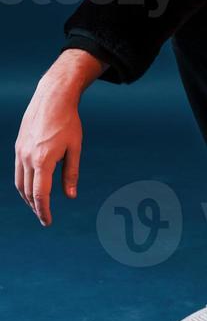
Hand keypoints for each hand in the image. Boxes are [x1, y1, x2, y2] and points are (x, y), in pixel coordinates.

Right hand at [14, 79, 82, 226]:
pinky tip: (32, 187)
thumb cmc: (68, 122)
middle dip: (36, 207)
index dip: (44, 211)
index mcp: (43, 160)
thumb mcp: (75, 148)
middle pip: (28, 192)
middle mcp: (27, 158)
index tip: (47, 222)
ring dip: (27, 198)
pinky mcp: (18, 146)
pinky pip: (18, 172)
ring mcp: (20, 152)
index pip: (41, 194)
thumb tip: (70, 196)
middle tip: (44, 217)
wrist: (52, 98)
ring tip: (37, 206)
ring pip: (20, 184)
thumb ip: (71, 173)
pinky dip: (23, 184)